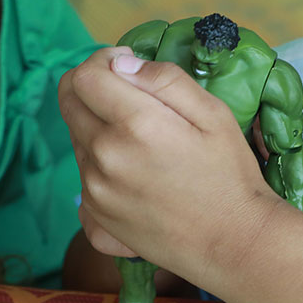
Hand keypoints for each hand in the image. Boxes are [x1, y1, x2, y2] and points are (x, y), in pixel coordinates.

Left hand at [59, 47, 277, 278]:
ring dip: (100, 129)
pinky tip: (138, 178)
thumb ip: (167, 81)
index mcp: (134, 124)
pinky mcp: (96, 220)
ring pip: (78, 141)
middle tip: (132, 98)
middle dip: (94, 88)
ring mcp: (94, 193)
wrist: (233, 242)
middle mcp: (103, 157)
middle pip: (69, 104)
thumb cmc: (231, 175)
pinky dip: (103, 169)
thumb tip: (124, 64)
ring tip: (146, 145)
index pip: (84, 76)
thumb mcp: (215, 114)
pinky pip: (85, 179)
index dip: (103, 61)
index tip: (127, 65)